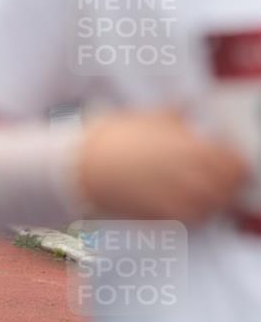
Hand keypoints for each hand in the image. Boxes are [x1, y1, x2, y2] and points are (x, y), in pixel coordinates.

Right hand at [78, 110, 249, 222]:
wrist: (83, 168)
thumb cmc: (114, 140)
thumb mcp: (148, 117)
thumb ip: (177, 112)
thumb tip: (193, 102)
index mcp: (188, 147)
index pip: (233, 160)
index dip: (238, 161)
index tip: (236, 158)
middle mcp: (187, 174)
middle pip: (228, 184)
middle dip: (231, 180)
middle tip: (227, 176)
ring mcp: (175, 197)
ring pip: (214, 204)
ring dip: (217, 197)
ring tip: (212, 190)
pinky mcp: (162, 216)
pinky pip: (194, 219)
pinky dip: (200, 213)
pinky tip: (194, 204)